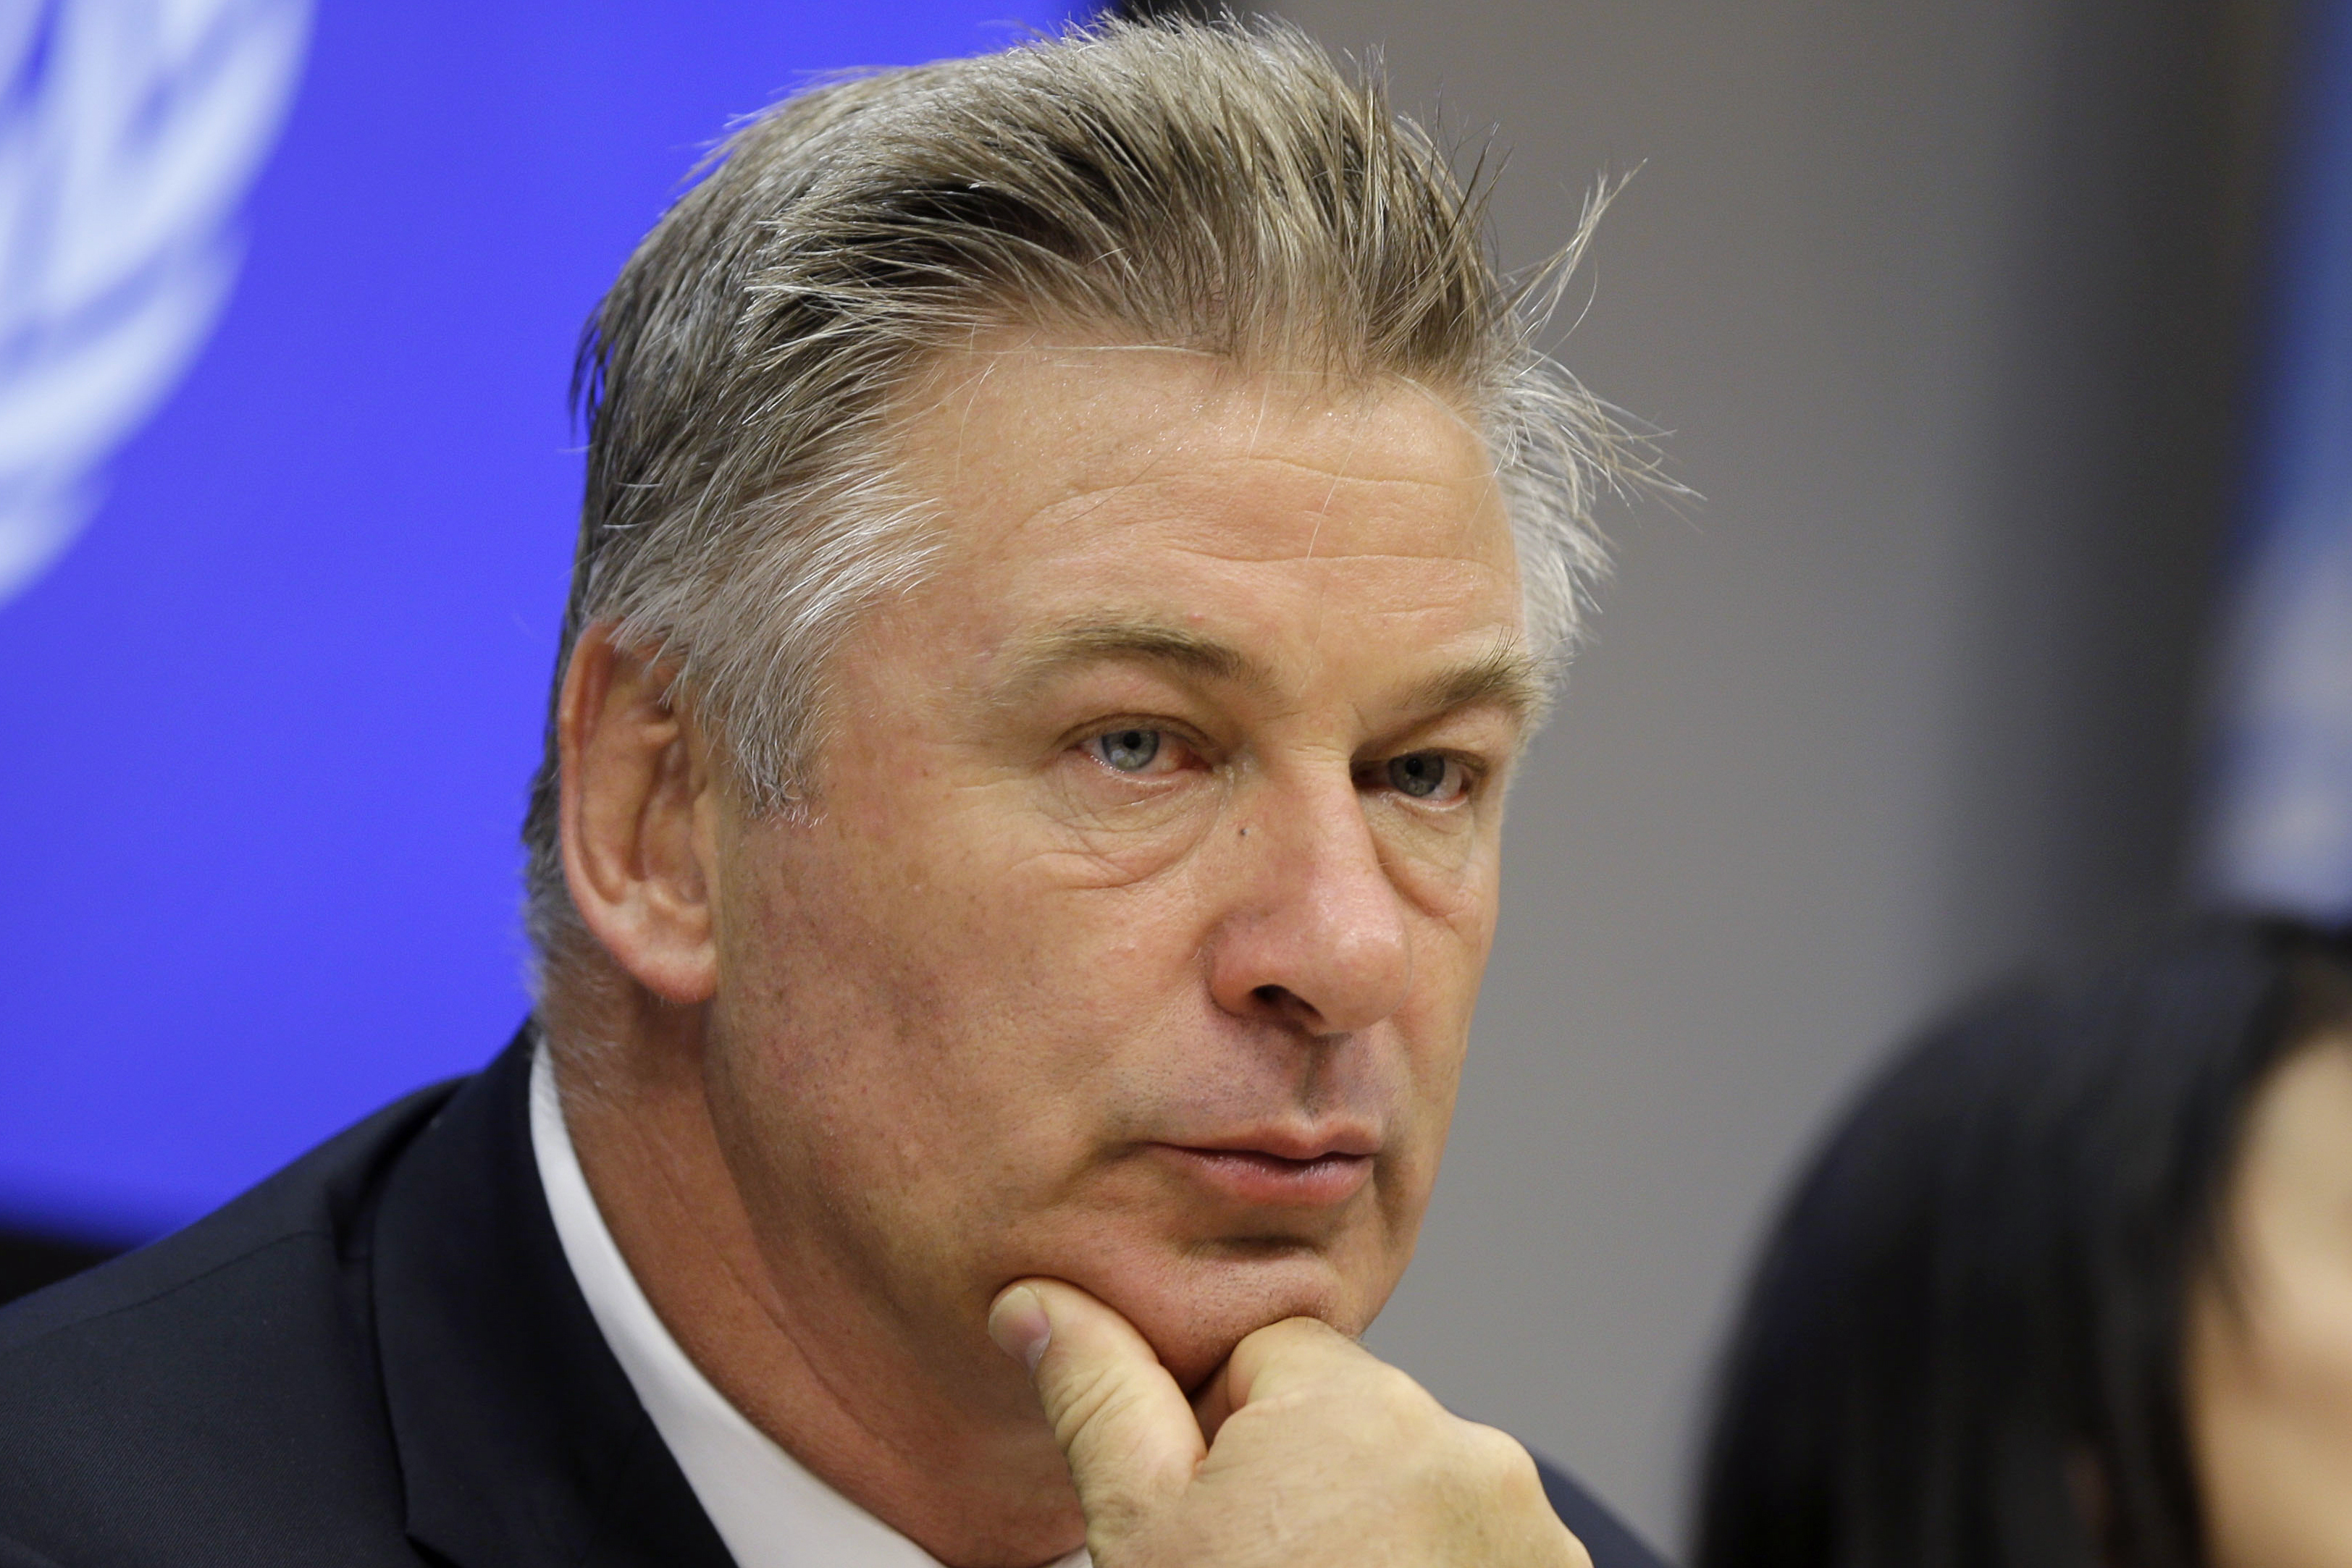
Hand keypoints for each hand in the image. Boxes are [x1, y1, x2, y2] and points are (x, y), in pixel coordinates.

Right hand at [987, 1278, 1591, 1567]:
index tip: (1213, 1517)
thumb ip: (1099, 1393)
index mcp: (1356, 1402)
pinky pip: (1478, 1550)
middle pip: (1352, 1423)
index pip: (1272, 1355)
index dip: (1222, 1432)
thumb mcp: (1142, 1531)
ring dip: (1377, 1536)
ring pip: (1417, 1492)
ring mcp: (1529, 1527)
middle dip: (1305, 1485)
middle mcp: (1466, 1447)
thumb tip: (1039, 1300)